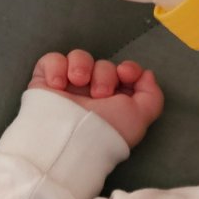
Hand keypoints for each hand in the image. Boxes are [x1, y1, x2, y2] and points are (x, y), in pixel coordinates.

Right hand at [28, 52, 164, 148]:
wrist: (70, 140)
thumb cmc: (107, 132)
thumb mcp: (140, 118)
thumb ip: (152, 96)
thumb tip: (148, 75)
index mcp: (114, 103)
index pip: (124, 73)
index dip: (129, 68)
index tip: (125, 73)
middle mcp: (92, 95)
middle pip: (103, 65)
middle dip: (104, 75)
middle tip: (100, 95)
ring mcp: (69, 88)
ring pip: (79, 58)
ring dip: (82, 66)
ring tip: (78, 82)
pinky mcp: (46, 84)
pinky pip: (52, 60)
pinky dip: (56, 66)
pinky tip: (58, 85)